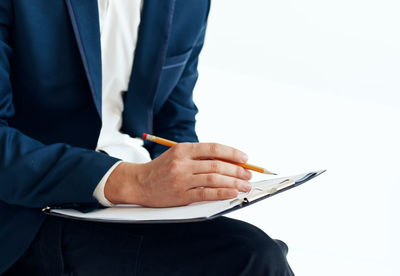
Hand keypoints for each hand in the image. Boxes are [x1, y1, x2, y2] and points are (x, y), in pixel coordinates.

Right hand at [104, 143, 252, 206]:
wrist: (138, 183)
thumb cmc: (161, 168)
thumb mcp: (178, 155)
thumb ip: (199, 156)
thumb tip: (227, 160)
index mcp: (183, 149)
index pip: (213, 148)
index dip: (232, 153)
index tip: (245, 158)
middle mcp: (183, 162)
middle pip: (216, 164)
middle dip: (237, 170)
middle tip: (248, 174)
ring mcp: (181, 179)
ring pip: (214, 178)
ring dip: (234, 182)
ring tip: (245, 185)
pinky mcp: (181, 195)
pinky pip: (206, 193)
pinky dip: (222, 193)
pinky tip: (232, 193)